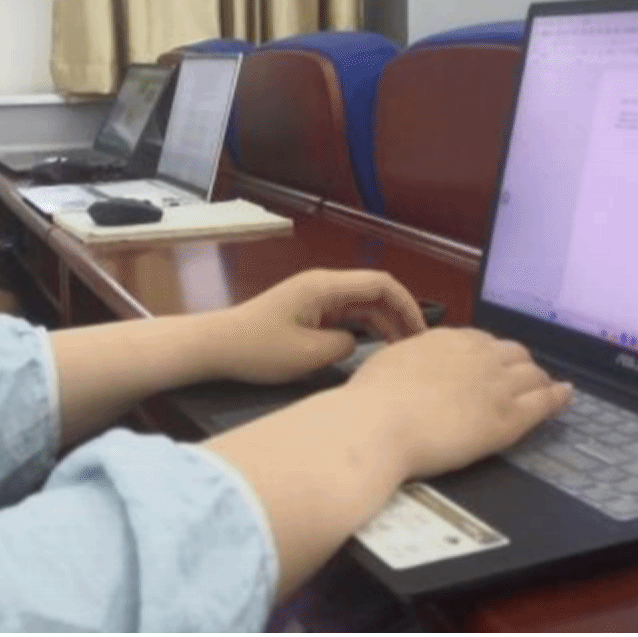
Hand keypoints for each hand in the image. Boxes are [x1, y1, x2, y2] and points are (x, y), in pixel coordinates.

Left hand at [204, 268, 428, 384]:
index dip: (407, 305)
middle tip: (417, 348)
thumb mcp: (308, 354)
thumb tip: (357, 342)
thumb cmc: (258, 349)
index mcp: (326, 286)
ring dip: (384, 324)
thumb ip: (345, 345)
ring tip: (401, 352)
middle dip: (400, 316)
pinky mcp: (308, 311)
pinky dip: (364, 328)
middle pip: (374, 292)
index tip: (420, 333)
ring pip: (362, 305)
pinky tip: (374, 349)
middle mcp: (324, 285)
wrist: (217, 346)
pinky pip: (347, 314)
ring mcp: (316, 297)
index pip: (381, 284)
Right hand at [345, 328, 571, 479]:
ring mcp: (496, 385)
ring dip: (540, 380)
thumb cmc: (372, 398)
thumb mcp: (390, 360)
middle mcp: (478, 355)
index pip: (484, 341)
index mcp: (449, 339)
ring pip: (533, 375)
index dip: (493, 355)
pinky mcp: (507, 418)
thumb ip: (414, 357)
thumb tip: (416, 364)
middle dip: (520, 365)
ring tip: (546, 387)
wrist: (377, 425)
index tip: (494, 364)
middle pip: (514, 354)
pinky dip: (558, 397)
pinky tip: (566, 395)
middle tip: (522, 378)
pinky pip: (544, 403)